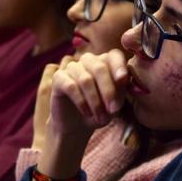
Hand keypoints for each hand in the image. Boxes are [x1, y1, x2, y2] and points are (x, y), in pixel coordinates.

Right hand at [37, 51, 128, 180]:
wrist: (77, 125)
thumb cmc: (100, 111)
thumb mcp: (115, 103)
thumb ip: (120, 90)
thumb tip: (123, 80)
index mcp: (105, 62)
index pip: (114, 55)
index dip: (119, 66)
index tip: (123, 80)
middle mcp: (88, 61)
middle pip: (99, 68)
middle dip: (108, 91)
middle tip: (113, 110)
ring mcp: (72, 68)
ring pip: (85, 79)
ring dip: (95, 101)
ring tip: (100, 118)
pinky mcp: (58, 78)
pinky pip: (71, 86)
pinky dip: (81, 101)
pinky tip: (86, 112)